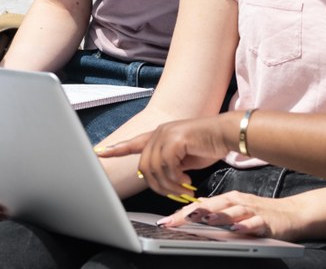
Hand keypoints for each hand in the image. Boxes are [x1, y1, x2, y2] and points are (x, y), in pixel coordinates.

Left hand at [97, 113, 235, 197]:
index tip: (99, 152)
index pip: (133, 142)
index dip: (116, 149)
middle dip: (158, 185)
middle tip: (176, 192)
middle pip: (144, 167)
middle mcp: (159, 132)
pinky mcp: (174, 139)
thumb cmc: (208, 145)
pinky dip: (176, 180)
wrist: (225, 135)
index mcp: (159, 135)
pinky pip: (167, 167)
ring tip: (184, 188)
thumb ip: (168, 165)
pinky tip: (187, 181)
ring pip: (154, 170)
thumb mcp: (183, 159)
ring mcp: (165, 134)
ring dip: (169, 185)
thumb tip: (159, 179)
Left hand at [158, 190, 305, 240]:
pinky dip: (246, 226)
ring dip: (218, 216)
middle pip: (214, 206)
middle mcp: (239, 202)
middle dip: (194, 213)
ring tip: (204, 219)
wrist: (294, 214)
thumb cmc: (262, 212)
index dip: (182, 213)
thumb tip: (191, 209)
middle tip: (177, 219)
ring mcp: (253, 211)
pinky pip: (255, 224)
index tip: (165, 222)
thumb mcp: (236, 208)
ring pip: (233, 212)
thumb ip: (216, 208)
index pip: (202, 205)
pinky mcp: (267, 222)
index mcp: (229, 199)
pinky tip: (238, 229)